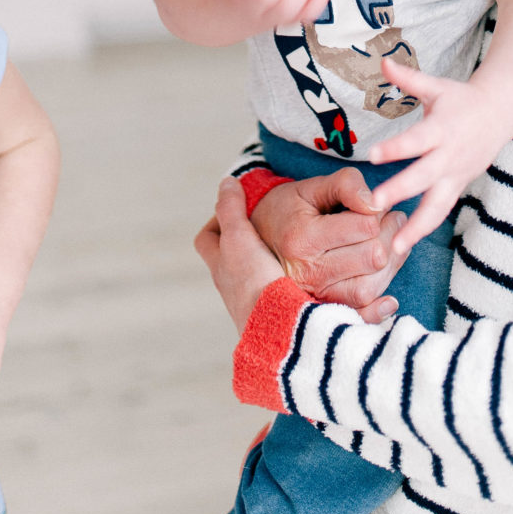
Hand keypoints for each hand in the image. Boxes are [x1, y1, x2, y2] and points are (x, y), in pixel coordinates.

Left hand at [195, 178, 289, 332]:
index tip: (234, 205)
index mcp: (221, 266)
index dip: (215, 220)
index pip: (206, 239)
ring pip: (252, 275)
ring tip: (291, 247)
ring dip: (268, 261)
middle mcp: (231, 286)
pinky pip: (276, 291)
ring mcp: (252, 301)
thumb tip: (227, 183)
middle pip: (228, 258)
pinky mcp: (274, 312)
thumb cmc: (253, 283)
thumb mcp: (239, 238)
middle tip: (266, 225)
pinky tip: (306, 273)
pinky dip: (288, 280)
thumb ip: (231, 210)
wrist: (275, 330)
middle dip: (244, 241)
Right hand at [251, 171, 404, 321]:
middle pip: (372, 257)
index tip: (378, 205)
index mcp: (304, 238)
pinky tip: (388, 297)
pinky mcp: (321, 310)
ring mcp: (315, 295)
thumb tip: (376, 203)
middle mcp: (308, 271)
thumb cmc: (287, 210)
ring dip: (391, 265)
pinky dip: (379, 308)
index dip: (380, 212)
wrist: (255, 239)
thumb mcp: (310, 187)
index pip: (365, 227)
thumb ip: (345, 185)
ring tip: (391, 243)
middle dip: (390, 235)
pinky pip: (358, 314)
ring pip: (371, 287)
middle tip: (393, 220)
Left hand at [368, 60, 512, 251]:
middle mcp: (449, 155)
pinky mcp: (459, 186)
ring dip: (417, 228)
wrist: (500, 113)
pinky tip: (404, 244)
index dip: (395, 148)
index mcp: (442, 128)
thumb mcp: (436, 86)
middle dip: (400, 191)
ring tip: (394, 248)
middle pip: (424, 177)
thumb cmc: (461, 99)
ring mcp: (456, 175)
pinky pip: (442, 211)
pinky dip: (425, 228)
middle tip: (375, 203)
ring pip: (437, 206)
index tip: (372, 155)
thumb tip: (383, 60)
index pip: (416, 140)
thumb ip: (409, 78)